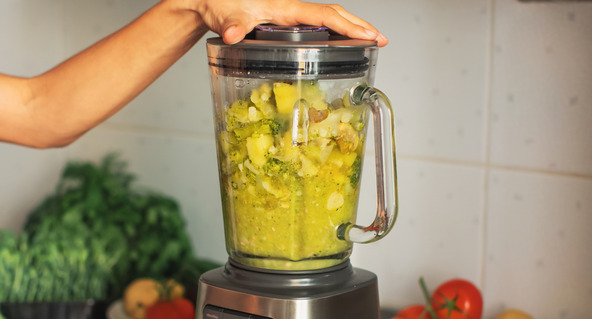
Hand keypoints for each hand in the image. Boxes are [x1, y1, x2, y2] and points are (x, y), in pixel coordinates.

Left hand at [189, 0, 387, 45]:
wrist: (208, 0)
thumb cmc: (218, 5)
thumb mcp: (224, 16)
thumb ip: (231, 26)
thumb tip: (234, 33)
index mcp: (285, 7)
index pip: (324, 15)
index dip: (348, 25)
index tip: (369, 35)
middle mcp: (291, 8)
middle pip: (334, 13)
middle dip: (359, 25)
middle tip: (382, 40)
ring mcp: (289, 14)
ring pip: (328, 17)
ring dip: (351, 27)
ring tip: (372, 40)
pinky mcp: (285, 20)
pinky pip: (317, 24)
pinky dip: (335, 30)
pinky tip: (341, 42)